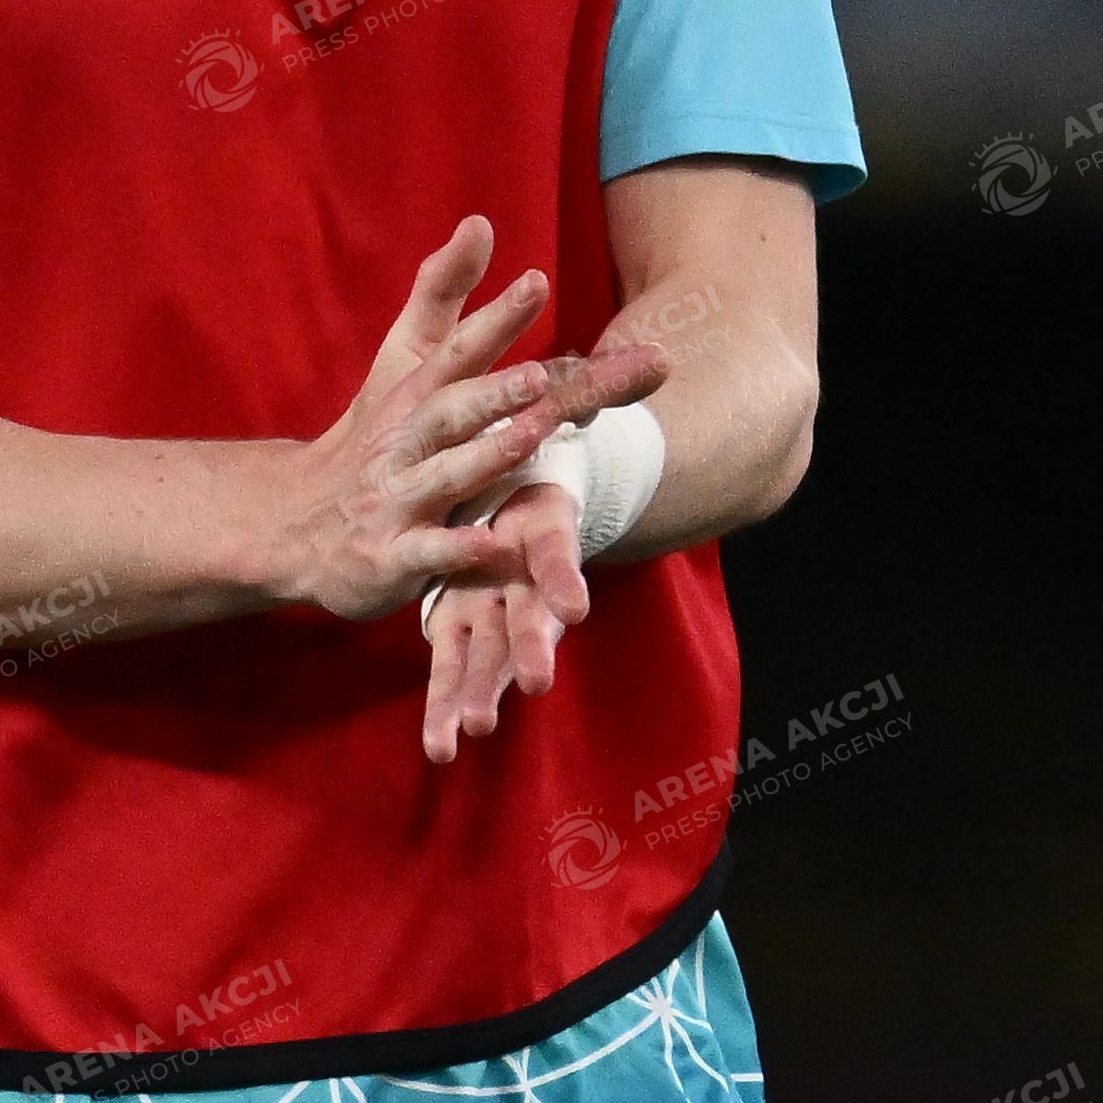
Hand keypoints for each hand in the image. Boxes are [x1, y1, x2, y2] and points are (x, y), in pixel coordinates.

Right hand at [270, 217, 570, 621]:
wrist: (296, 523)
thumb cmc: (373, 437)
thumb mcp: (401, 363)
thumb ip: (443, 296)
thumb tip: (480, 222)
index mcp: (414, 395)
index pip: (456, 348)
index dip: (495, 317)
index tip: (537, 281)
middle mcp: (405, 441)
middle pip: (449, 410)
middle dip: (493, 392)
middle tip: (541, 376)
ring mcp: (396, 498)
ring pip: (445, 475)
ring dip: (487, 457)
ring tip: (533, 437)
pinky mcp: (392, 556)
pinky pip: (428, 552)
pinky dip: (459, 548)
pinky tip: (494, 542)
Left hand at [419, 341, 668, 764]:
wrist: (525, 476)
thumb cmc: (540, 440)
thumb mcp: (563, 407)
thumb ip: (605, 385)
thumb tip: (662, 354)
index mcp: (543, 521)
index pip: (559, 551)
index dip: (563, 575)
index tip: (571, 607)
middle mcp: (524, 569)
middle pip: (531, 613)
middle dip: (531, 648)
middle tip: (532, 684)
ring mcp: (496, 597)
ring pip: (492, 650)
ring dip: (481, 689)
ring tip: (469, 732)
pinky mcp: (465, 613)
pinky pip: (454, 661)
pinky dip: (449, 702)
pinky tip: (440, 748)